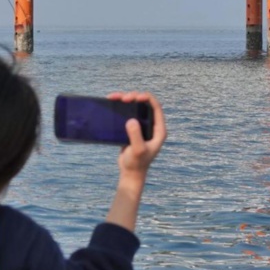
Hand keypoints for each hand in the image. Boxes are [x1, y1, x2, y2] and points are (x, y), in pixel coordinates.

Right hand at [104, 91, 166, 231]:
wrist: (131, 173)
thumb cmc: (137, 163)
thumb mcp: (138, 150)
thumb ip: (136, 136)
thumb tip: (132, 120)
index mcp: (158, 129)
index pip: (156, 107)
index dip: (147, 98)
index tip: (135, 97)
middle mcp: (152, 125)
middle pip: (144, 104)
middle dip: (134, 97)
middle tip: (123, 98)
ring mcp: (142, 126)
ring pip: (135, 107)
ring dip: (125, 99)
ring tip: (114, 97)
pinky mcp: (133, 129)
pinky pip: (127, 113)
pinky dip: (120, 107)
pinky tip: (111, 103)